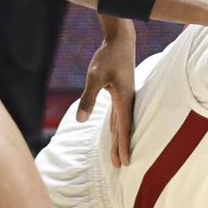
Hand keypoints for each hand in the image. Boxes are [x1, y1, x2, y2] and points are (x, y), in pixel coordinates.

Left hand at [78, 27, 135, 167]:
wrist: (121, 40)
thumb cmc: (108, 56)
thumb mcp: (95, 76)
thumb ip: (88, 98)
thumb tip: (80, 119)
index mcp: (124, 99)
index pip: (123, 128)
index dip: (123, 146)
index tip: (125, 162)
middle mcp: (127, 100)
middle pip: (124, 128)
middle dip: (121, 147)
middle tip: (121, 166)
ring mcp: (125, 96)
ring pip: (122, 122)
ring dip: (120, 138)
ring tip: (119, 153)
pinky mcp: (121, 91)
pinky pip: (120, 114)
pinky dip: (119, 126)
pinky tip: (116, 130)